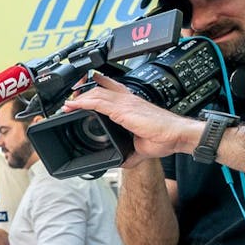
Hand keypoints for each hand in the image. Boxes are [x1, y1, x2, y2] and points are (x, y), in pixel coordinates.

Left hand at [63, 73, 203, 164]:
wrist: (176, 136)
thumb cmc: (164, 137)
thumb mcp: (140, 145)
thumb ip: (129, 152)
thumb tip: (122, 161)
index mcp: (132, 104)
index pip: (113, 87)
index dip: (99, 83)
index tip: (88, 82)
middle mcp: (127, 100)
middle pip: (100, 89)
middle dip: (83, 92)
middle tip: (70, 98)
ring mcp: (125, 103)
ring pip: (96, 93)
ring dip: (79, 98)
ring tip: (67, 103)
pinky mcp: (122, 110)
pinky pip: (98, 102)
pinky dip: (83, 103)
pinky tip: (73, 106)